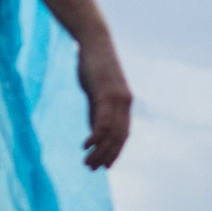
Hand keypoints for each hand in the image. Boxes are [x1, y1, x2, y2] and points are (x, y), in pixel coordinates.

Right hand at [76, 37, 131, 168]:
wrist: (94, 42)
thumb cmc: (93, 65)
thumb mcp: (96, 92)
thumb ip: (97, 111)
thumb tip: (95, 132)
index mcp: (125, 103)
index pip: (123, 134)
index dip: (115, 151)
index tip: (105, 166)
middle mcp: (125, 103)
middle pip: (119, 137)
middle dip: (107, 156)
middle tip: (93, 168)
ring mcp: (117, 99)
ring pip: (111, 132)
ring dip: (100, 151)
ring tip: (87, 162)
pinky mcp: (106, 93)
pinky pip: (103, 121)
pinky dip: (96, 136)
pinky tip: (86, 146)